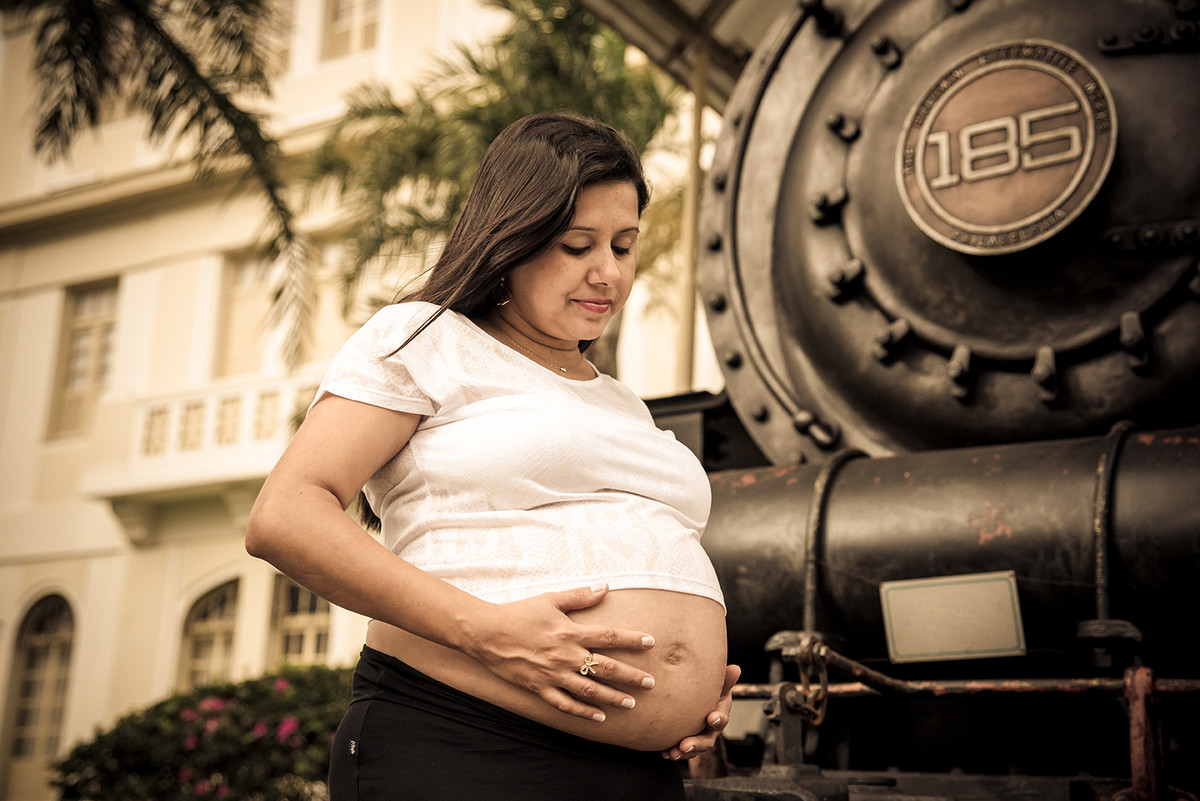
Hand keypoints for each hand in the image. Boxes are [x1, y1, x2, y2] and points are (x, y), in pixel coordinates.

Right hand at [460, 584, 656, 721]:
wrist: (486, 633)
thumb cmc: (519, 613)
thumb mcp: (550, 599)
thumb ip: (579, 596)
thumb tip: (604, 587)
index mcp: (569, 632)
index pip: (608, 636)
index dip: (631, 639)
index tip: (650, 642)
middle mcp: (565, 656)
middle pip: (605, 668)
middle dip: (630, 676)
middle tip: (650, 683)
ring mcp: (552, 674)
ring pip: (589, 690)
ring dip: (612, 697)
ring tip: (631, 703)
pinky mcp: (539, 688)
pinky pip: (565, 704)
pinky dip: (583, 712)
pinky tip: (598, 717)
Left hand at [662, 664, 740, 759]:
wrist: (693, 699)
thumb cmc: (708, 691)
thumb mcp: (717, 684)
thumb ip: (725, 679)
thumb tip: (736, 668)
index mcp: (719, 715)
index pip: (721, 719)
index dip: (718, 719)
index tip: (712, 718)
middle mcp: (710, 730)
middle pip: (707, 740)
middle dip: (696, 744)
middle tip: (686, 745)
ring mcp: (698, 738)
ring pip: (693, 749)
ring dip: (683, 752)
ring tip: (672, 753)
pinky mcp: (684, 742)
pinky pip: (679, 751)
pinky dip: (672, 752)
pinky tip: (664, 753)